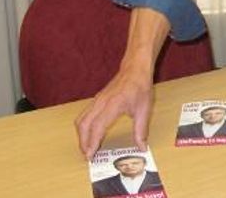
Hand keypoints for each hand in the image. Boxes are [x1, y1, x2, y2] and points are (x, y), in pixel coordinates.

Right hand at [75, 7, 168, 158]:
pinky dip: (83, 127)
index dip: (92, 142)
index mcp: (113, 105)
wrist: (135, 69)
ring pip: (81, 120)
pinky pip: (84, 115)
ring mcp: (97, 100)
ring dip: (81, 135)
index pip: (97, 127)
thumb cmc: (140, 87)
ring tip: (86, 148)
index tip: (90, 155)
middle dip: (83, 142)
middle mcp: (101, 103)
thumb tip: (141, 148)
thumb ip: (141, 131)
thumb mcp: (144, 110)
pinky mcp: (96, 100)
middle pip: (84, 125)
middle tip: (87, 156)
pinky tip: (89, 134)